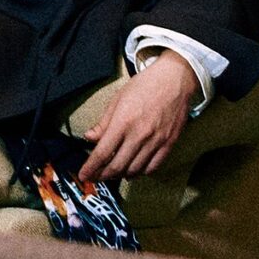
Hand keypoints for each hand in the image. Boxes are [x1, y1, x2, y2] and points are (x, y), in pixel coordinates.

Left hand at [79, 52, 198, 185]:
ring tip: (112, 174)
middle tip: (96, 178)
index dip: (91, 168)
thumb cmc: (143, 87)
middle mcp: (139, 135)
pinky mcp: (170, 143)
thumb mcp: (116, 100)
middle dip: (103, 175)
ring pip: (135, 169)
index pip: (102, 153)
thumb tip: (90, 138)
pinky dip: (141, 172)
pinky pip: (154, 166)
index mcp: (122, 123)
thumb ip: (103, 123)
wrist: (174, 80)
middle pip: (118, 166)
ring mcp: (156, 141)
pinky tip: (133, 170)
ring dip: (121, 175)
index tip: (83, 176)